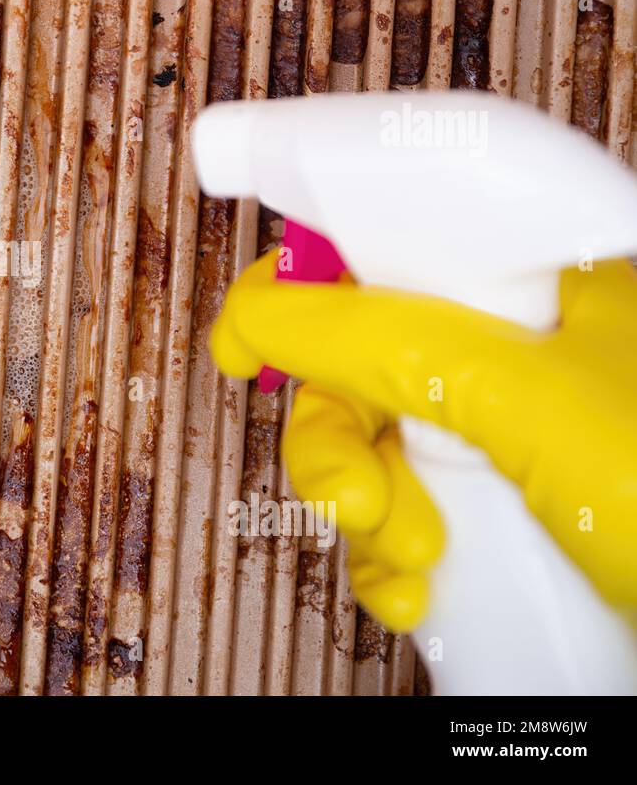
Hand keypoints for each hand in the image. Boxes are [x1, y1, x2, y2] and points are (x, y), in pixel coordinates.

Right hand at [212, 248, 636, 631]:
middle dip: (338, 421)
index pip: (412, 212)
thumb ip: (392, 342)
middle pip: (373, 344)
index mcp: (553, 274)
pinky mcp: (508, 500)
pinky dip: (391, 554)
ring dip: (361, 499)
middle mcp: (529, 341)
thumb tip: (275, 311)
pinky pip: (410, 504)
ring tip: (397, 547)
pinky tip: (414, 585)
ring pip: (381, 434)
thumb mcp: (530, 404)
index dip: (319, 242)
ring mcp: (516, 426)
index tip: (245, 313)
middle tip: (344, 483)